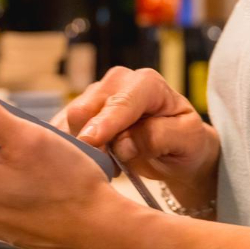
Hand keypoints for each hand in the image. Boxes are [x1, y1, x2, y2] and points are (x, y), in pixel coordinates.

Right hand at [52, 67, 218, 207]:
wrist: (177, 149)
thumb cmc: (185, 142)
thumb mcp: (185, 140)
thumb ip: (157, 137)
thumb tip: (123, 144)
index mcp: (147, 83)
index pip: (120, 102)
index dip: (105, 122)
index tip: (91, 141)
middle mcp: (118, 82)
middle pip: (85, 108)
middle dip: (89, 139)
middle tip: (107, 167)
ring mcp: (98, 95)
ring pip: (71, 120)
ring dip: (80, 146)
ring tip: (106, 165)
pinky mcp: (84, 111)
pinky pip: (64, 128)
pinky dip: (71, 147)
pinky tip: (90, 161)